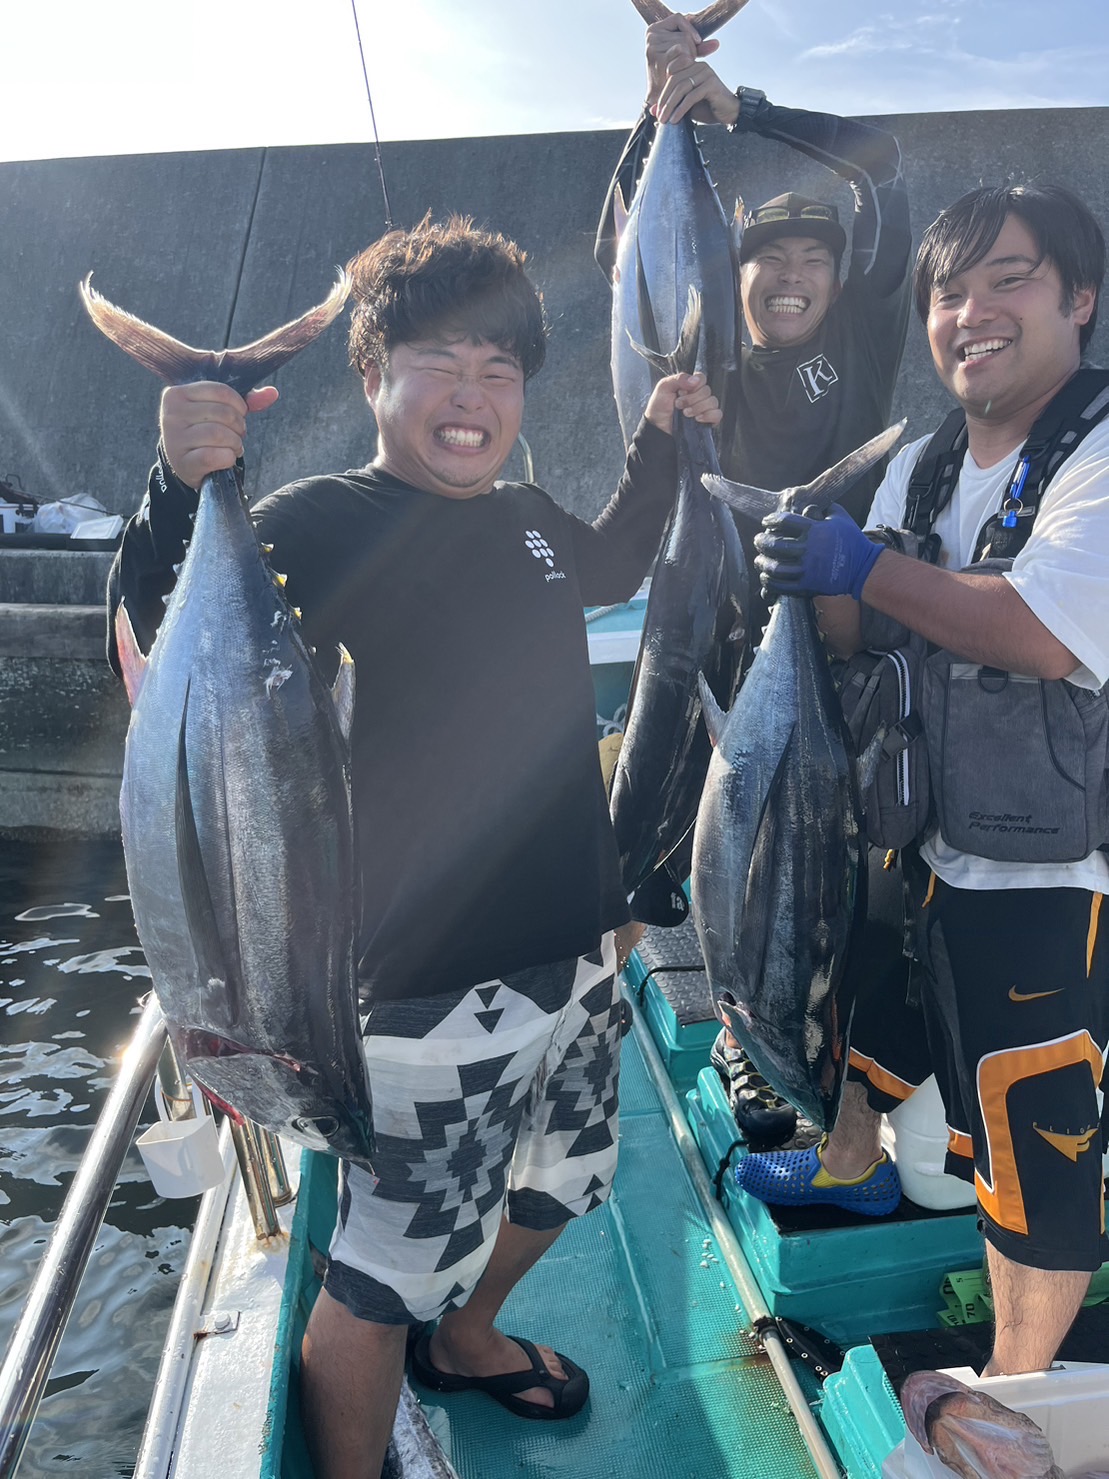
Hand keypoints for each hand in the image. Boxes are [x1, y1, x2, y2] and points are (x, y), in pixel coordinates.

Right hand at [159, 381, 278, 489]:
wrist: (185, 463)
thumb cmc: (202, 430)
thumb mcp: (217, 410)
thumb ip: (245, 400)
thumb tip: (272, 393)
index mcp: (177, 394)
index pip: (220, 391)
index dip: (239, 405)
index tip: (240, 415)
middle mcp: (171, 414)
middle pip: (223, 414)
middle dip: (239, 427)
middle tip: (238, 435)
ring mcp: (174, 439)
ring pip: (219, 435)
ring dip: (235, 444)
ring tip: (233, 447)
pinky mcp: (182, 462)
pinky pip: (214, 456)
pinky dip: (228, 458)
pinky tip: (226, 458)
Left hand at [644, 371, 721, 434]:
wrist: (657, 428)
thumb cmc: (659, 408)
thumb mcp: (664, 387)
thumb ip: (678, 379)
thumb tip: (695, 380)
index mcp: (690, 386)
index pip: (702, 378)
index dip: (695, 384)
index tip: (682, 391)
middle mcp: (698, 396)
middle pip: (707, 391)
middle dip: (692, 399)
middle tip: (679, 405)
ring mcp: (704, 408)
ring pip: (713, 402)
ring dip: (698, 408)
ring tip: (685, 413)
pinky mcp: (707, 421)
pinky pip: (717, 414)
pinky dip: (709, 415)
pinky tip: (697, 419)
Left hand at [645, 16, 734, 126]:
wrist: (728, 114)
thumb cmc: (707, 109)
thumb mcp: (685, 107)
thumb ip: (670, 106)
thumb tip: (652, 110)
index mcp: (692, 67)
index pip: (671, 75)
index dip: (662, 92)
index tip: (658, 109)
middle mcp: (699, 66)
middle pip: (674, 81)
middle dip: (664, 101)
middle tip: (659, 117)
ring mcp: (706, 73)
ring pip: (682, 88)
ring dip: (671, 106)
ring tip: (665, 120)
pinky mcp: (711, 84)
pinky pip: (691, 96)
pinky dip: (681, 109)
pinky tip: (675, 119)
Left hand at [754, 504, 881, 599]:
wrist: (863, 568)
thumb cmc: (852, 541)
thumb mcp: (840, 518)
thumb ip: (823, 509)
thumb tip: (808, 507)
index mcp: (815, 530)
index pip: (784, 521)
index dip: (771, 520)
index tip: (766, 521)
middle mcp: (809, 550)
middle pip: (775, 545)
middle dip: (762, 541)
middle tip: (758, 540)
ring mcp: (807, 570)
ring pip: (775, 568)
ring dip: (763, 563)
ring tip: (759, 559)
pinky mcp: (808, 586)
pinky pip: (782, 586)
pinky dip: (770, 582)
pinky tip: (765, 577)